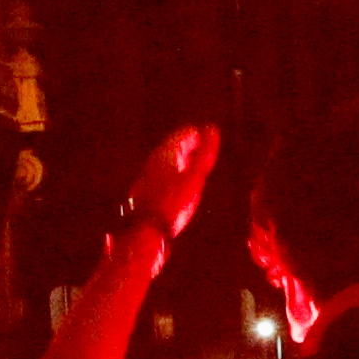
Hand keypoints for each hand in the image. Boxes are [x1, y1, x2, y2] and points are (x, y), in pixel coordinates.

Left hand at [121, 124, 219, 244]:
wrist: (146, 230)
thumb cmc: (173, 202)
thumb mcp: (195, 176)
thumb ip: (204, 153)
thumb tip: (212, 129)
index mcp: (165, 154)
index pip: (180, 136)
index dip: (193, 134)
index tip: (204, 133)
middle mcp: (154, 162)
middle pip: (172, 148)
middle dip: (186, 146)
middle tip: (199, 145)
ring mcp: (148, 177)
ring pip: (166, 162)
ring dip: (180, 160)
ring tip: (191, 163)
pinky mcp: (146, 192)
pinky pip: (162, 175)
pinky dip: (173, 173)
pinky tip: (177, 184)